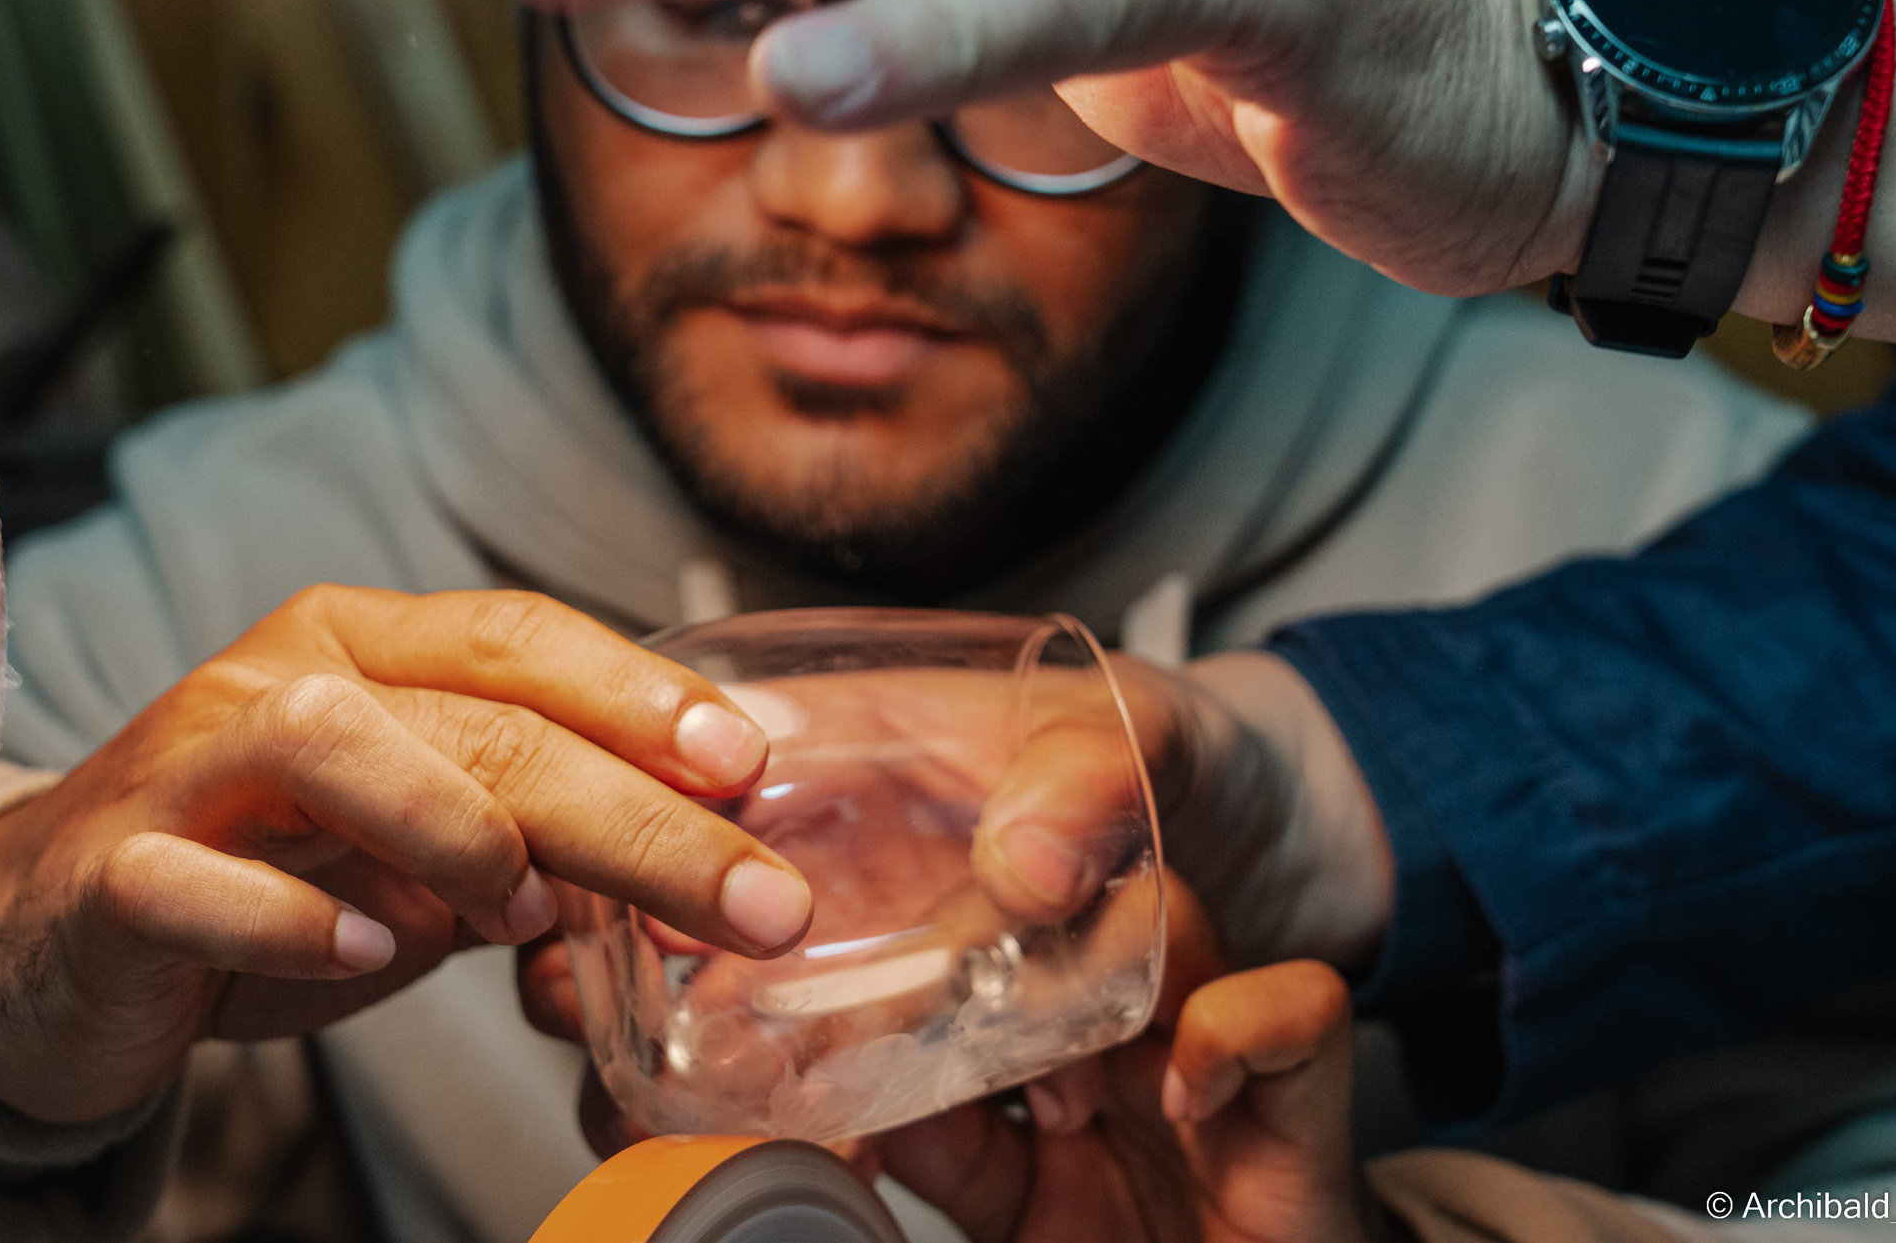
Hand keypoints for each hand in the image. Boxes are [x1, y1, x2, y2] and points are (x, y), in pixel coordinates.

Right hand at [0, 586, 812, 1123]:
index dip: (646, 698)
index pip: (524, 640)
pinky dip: (292, 921)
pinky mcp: (109, 873)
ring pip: (330, 742)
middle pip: (478, 714)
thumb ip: (540, 840)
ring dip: (456, 827)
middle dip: (635, 808)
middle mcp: (279, 680)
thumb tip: (709, 864)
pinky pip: (196, 881)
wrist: (40, 940)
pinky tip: (369, 958)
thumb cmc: (259, 875)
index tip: (754, 768)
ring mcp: (184, 768)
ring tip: (529, 912)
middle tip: (751, 897)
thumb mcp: (419, 851)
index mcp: (365, 648)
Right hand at [520, 653, 1389, 1156]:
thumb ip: (1101, 784)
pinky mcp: (949, 1046)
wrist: (1311, 861)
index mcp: (896, 739)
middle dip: (639, 956)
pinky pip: (854, 1093)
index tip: (604, 889)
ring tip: (649, 1107)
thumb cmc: (1224, 764)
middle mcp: (877, 844)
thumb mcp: (1176, 742)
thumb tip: (1017, 867)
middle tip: (584, 1014)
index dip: (654, 817)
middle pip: (712, 894)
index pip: (737, 761)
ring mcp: (904, 949)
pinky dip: (813, 1128)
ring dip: (704, 1056)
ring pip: (759, 1003)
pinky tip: (790, 1157)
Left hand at [873, 890, 1378, 1242]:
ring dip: (1102, 985)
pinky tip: (1185, 1106)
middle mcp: (1145, 1019)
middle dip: (1002, 945)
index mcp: (1071, 1030)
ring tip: (1065, 1104)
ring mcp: (1227, 1045)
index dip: (946, 932)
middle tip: (957, 1028)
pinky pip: (1296, 1003)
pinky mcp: (1310, 1095)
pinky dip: (1226, 1038)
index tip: (883, 1002)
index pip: (1009, 918)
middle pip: (1079, 891)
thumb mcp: (1010, 1208)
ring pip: (1172, 913)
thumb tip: (864, 1087)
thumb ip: (947, 1145)